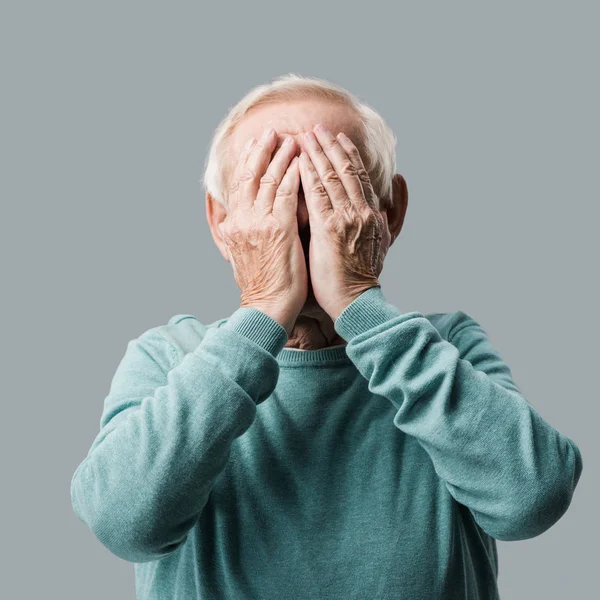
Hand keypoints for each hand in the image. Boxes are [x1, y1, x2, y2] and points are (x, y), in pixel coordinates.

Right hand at [219, 128, 306, 334]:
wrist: (267, 308)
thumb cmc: (262, 285)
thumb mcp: (241, 255)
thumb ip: (241, 231)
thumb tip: (240, 217)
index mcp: (233, 225)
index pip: (239, 184)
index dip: (248, 161)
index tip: (256, 143)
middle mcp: (241, 220)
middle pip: (249, 175)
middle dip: (261, 150)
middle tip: (272, 131)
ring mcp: (258, 223)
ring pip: (267, 179)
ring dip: (280, 156)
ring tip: (292, 139)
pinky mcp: (277, 229)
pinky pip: (285, 193)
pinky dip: (293, 174)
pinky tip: (301, 160)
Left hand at [298, 124, 390, 320]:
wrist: (355, 302)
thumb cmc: (361, 279)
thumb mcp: (379, 245)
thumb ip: (379, 223)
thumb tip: (382, 207)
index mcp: (372, 214)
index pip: (358, 177)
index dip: (347, 155)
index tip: (337, 139)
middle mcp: (362, 212)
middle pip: (345, 170)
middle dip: (330, 146)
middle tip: (317, 128)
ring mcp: (346, 219)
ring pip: (331, 177)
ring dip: (317, 153)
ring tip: (305, 136)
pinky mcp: (329, 229)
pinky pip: (317, 194)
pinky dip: (309, 174)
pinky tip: (299, 160)